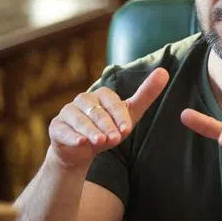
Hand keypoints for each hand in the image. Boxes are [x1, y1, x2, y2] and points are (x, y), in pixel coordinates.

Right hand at [48, 68, 168, 168]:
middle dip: (106, 125)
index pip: (111, 101)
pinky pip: (63, 131)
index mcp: (100, 95)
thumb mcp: (129, 113)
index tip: (127, 130)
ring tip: (100, 142)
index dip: (119, 115)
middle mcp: (83, 100)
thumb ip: (146, 94)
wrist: (81, 149)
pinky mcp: (56, 127)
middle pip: (96, 112)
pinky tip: (81, 143)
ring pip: (79, 120)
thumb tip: (164, 71)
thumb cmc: (108, 128)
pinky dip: (73, 137)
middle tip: (116, 139)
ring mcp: (68, 113)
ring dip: (91, 131)